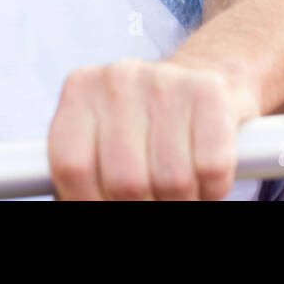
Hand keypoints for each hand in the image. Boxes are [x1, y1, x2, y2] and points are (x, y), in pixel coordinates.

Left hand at [48, 58, 259, 199]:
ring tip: (178, 191)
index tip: (108, 207)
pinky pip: (211, 167)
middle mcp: (118, 76)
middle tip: (151, 201)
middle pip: (125, 180)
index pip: (72, 167)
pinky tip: (204, 177)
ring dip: (181, 201)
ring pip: (171, 180)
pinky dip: (212, 189)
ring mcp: (165, 79)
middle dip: (143, 205)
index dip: (90, 202)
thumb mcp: (100, 146)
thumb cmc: (141, 133)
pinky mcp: (209, 90)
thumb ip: (82, 178)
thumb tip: (72, 204)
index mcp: (80, 89)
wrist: (199, 87)